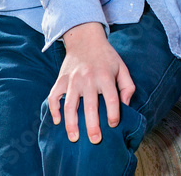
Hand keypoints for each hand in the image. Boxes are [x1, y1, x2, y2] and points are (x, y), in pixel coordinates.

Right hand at [47, 22, 134, 143]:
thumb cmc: (106, 57)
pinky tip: (57, 121)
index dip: (114, 114)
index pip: (112, 99)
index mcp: (105, 76)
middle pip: (90, 106)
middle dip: (92, 125)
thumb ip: (127, 86)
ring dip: (71, 123)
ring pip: (69, 105)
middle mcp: (88, 79)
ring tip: (74, 138)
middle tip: (95, 140)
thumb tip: (126, 105)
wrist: (85, 39)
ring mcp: (72, 80)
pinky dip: (53, 110)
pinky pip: (53, 97)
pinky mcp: (60, 80)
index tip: (114, 125)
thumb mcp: (122, 67)